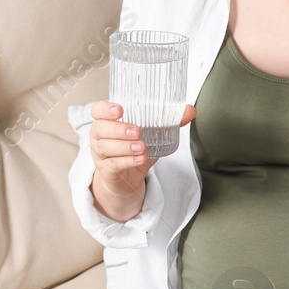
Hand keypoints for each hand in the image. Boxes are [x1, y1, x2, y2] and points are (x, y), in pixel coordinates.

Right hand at [88, 99, 194, 220]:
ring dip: (124, 146)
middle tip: (137, 131)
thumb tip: (190, 110)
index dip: (106, 109)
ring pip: (105, 147)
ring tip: (141, 147)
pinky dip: (127, 161)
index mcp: (109, 121)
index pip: (98, 110)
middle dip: (118, 129)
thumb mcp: (153, 135)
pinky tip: (140, 159)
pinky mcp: (106, 170)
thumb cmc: (137, 149)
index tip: (120, 110)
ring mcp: (101, 154)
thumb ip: (171, 121)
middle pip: (99, 128)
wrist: (128, 179)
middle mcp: (100, 136)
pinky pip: (113, 164)